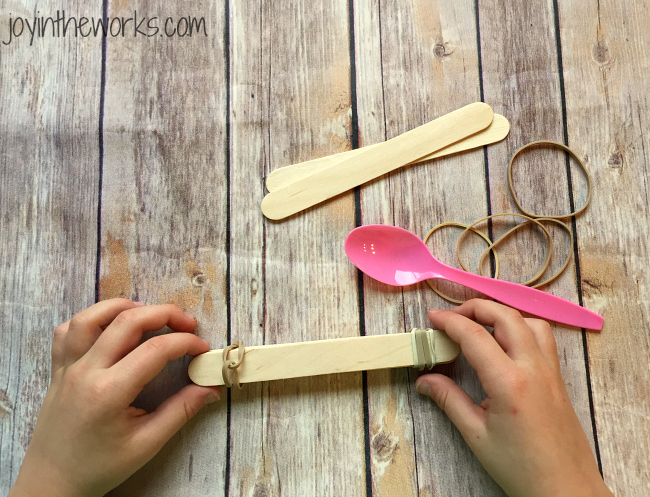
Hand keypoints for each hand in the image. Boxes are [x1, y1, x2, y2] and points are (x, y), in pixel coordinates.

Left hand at [9, 299, 220, 496]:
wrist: (52, 483)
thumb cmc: (99, 467)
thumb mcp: (146, 444)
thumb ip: (180, 411)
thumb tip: (210, 388)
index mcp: (109, 392)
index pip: (155, 350)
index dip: (185, 343)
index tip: (203, 349)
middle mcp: (85, 372)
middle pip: (127, 321)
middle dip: (164, 313)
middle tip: (188, 323)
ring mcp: (67, 368)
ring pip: (90, 317)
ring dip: (123, 307)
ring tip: (148, 313)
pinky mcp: (58, 370)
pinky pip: (67, 331)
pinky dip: (90, 319)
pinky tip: (110, 326)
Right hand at [415, 299, 612, 496]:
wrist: (565, 488)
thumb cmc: (521, 467)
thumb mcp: (476, 434)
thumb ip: (449, 400)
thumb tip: (424, 381)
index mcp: (509, 382)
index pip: (474, 335)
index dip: (449, 321)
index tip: (432, 319)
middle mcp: (533, 368)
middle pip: (504, 315)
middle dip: (474, 308)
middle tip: (451, 318)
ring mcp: (550, 370)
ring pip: (528, 321)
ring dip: (501, 314)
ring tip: (479, 325)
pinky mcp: (558, 378)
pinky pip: (543, 337)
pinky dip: (521, 327)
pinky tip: (506, 342)